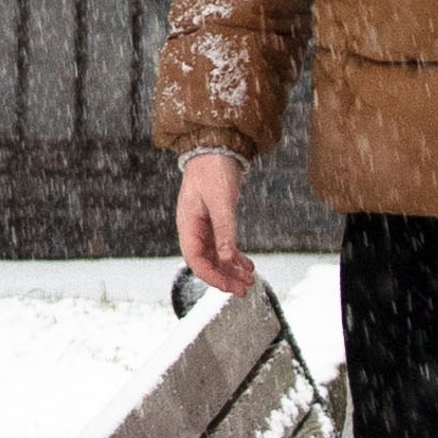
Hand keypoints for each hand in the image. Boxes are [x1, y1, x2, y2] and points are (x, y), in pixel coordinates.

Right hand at [175, 152, 254, 296]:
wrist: (215, 148)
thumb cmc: (213, 171)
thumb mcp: (221, 202)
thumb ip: (225, 231)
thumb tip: (227, 259)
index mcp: (188, 223)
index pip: (195, 259)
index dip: (211, 276)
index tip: (229, 286)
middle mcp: (193, 227)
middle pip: (206, 261)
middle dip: (224, 277)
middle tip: (245, 289)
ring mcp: (203, 225)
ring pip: (215, 255)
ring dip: (231, 269)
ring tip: (249, 279)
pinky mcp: (214, 221)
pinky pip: (222, 246)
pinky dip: (234, 257)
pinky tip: (247, 264)